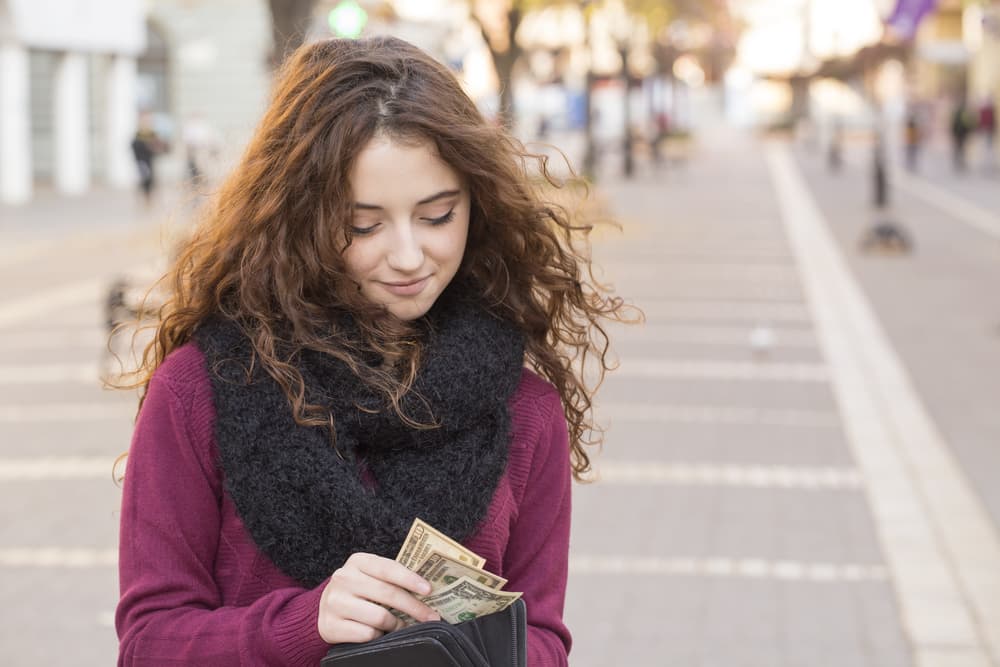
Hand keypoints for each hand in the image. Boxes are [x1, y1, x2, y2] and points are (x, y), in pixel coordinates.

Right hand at [318, 552, 440, 643]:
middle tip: (431, 616)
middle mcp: (343, 578)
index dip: (410, 579)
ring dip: (397, 624)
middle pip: (388, 594)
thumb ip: (392, 578)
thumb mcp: (370, 576)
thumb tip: (426, 590)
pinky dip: (378, 635)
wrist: (325, 607)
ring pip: (380, 617)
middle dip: (414, 607)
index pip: (388, 568)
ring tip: (402, 625)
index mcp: (357, 561)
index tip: (428, 590)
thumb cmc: (358, 590)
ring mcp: (335, 602)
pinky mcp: (330, 625)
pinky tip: (379, 632)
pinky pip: (366, 634)